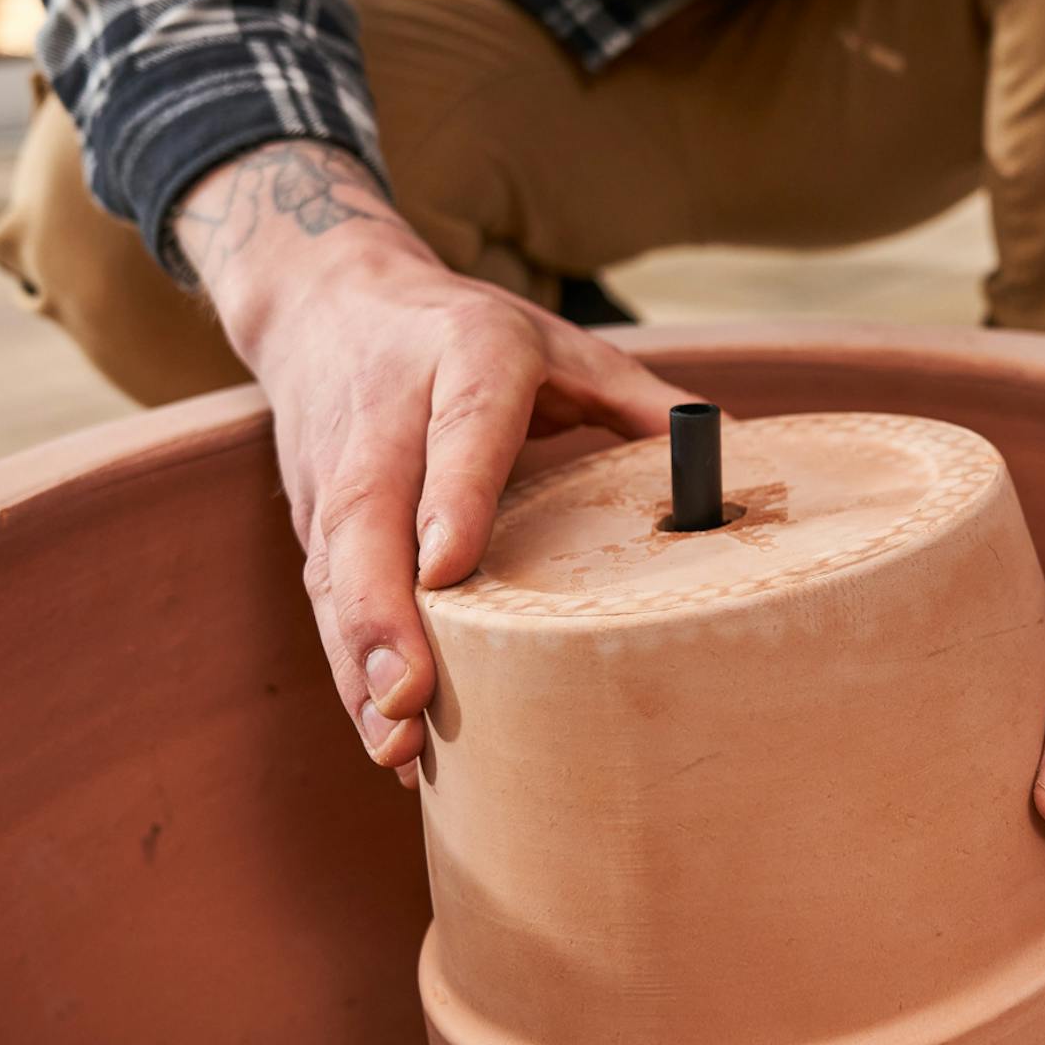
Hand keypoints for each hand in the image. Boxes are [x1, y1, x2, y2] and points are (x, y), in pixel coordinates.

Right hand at [175, 142, 693, 778]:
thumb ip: (642, 401)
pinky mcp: (312, 520)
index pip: (459, 427)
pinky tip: (386, 735)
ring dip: (360, 663)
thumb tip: (732, 457)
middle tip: (409, 698)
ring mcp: (337, 472)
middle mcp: (389, 417)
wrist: (330, 300)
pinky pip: (325, 598)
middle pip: (369, 515)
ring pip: (335, 573)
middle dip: (382, 614)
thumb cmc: (467, 334)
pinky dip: (350, 670)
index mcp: (468, 359)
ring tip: (396, 745)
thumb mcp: (563, 346)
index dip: (451, 496)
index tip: (449, 568)